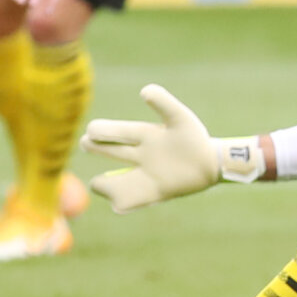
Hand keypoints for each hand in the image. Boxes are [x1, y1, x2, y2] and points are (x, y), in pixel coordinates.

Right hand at [82, 83, 224, 211]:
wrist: (212, 162)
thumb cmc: (194, 137)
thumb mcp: (180, 117)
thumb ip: (163, 103)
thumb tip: (144, 91)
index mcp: (146, 135)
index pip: (120, 132)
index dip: (104, 130)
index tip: (91, 130)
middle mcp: (142, 155)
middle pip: (115, 150)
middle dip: (99, 147)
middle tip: (85, 142)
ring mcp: (147, 174)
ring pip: (121, 179)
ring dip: (108, 183)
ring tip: (95, 184)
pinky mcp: (157, 191)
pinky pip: (137, 198)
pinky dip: (126, 202)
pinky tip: (116, 205)